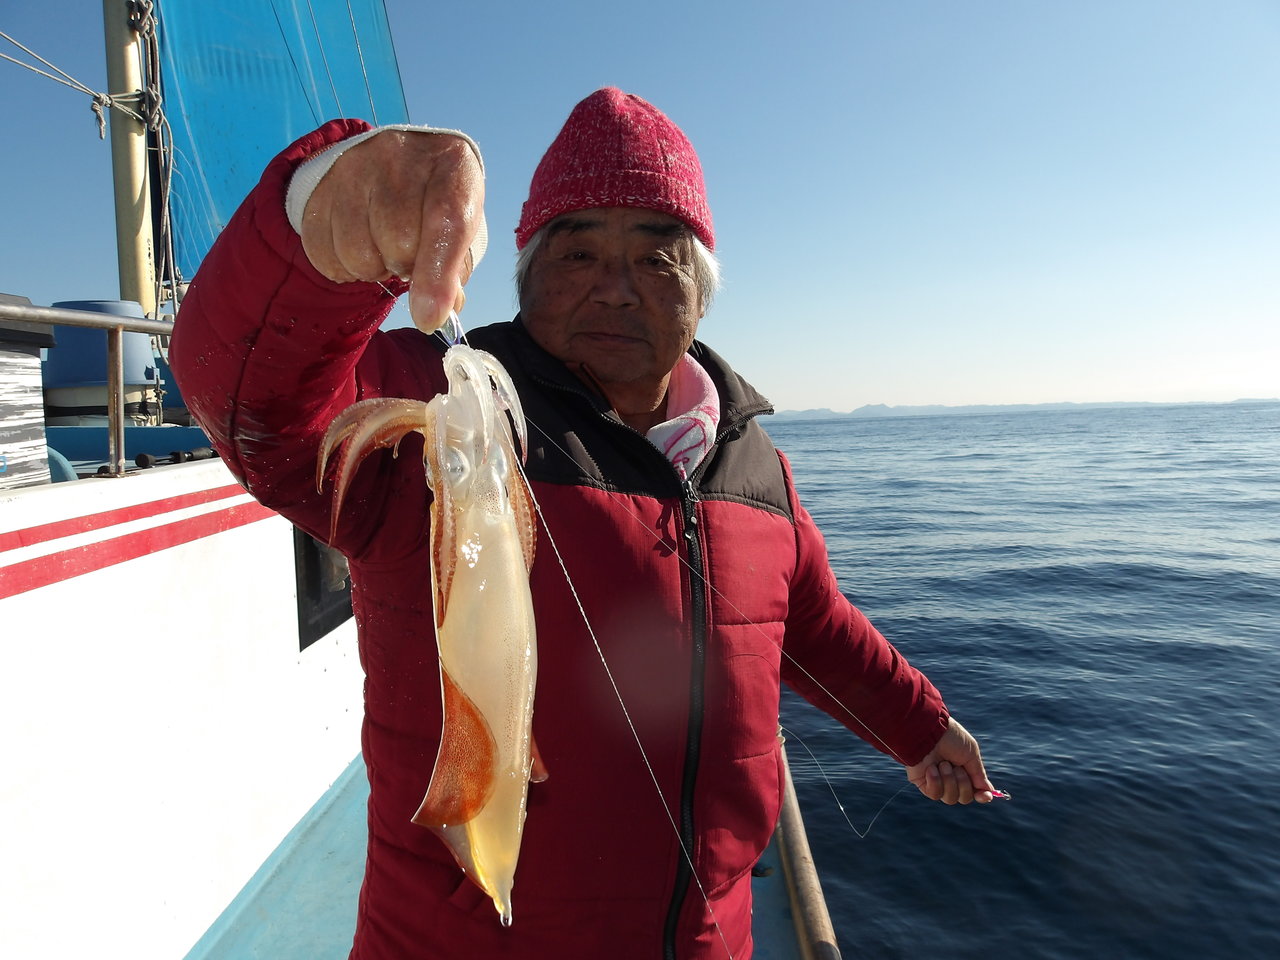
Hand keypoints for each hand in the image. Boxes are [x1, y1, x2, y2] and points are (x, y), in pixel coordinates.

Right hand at [299, 129, 485, 333]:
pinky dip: (341, 267)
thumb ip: (454, 272)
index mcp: (451, 167)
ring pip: (357, 252)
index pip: (447, 221)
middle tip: (409, 256)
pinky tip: (358, 246)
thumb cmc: (434, 202)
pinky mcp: (319, 186)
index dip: (438, 276)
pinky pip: (322, 253)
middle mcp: (399, 157)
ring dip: (373, 268)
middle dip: (405, 266)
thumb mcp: (460, 227)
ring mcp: (354, 168)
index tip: (429, 317)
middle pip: (398, 241)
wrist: (396, 159)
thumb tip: (433, 314)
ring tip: (382, 247)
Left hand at [904, 717, 997, 803]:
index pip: (974, 791)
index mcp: (963, 770)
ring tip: (943, 764)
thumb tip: (988, 793)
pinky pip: (934, 794)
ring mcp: (936, 781)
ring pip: (950, 798)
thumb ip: (979, 774)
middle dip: (963, 783)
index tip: (984, 796)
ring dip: (949, 780)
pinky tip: (931, 769)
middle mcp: (950, 778)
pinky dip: (935, 782)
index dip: (981, 796)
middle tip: (957, 767)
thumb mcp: (971, 754)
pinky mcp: (922, 783)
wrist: (929, 731)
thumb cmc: (951, 738)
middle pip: (964, 798)